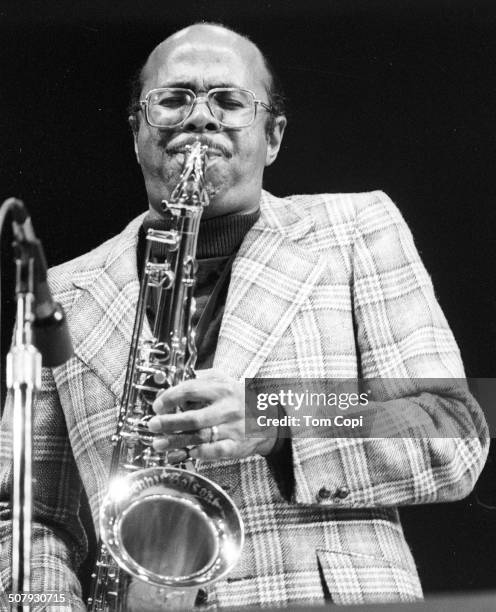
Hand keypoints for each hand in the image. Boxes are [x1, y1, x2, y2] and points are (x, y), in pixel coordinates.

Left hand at [148, 369, 276, 459]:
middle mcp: (228, 408)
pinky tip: (183, 454)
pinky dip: (198, 453)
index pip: (192, 390)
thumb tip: (174, 382)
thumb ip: (201, 379)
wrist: (269, 417)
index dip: (171, 397)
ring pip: (200, 436)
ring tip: (158, 443)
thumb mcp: (224, 380)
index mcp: (222, 389)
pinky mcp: (236, 446)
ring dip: (176, 441)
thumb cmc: (239, 397)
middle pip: (194, 417)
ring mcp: (232, 429)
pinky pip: (214, 452)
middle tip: (152, 425)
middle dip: (169, 422)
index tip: (158, 405)